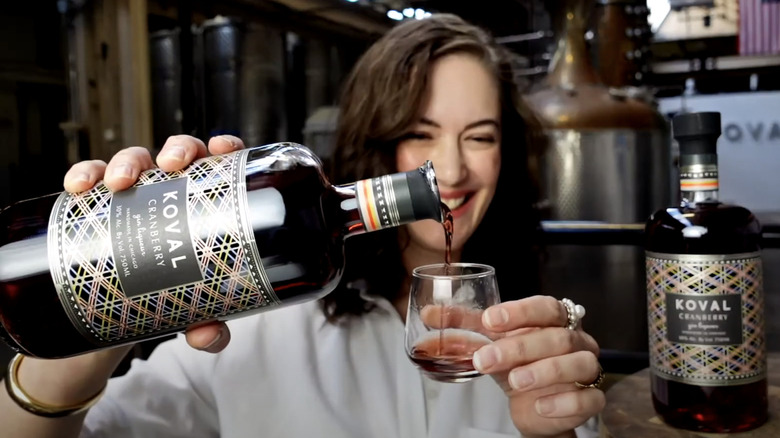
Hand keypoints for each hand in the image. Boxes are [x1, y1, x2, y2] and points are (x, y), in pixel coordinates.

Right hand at [63, 134, 245, 352]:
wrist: (129, 312)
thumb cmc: (179, 294)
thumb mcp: (198, 310)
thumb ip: (211, 325)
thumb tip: (208, 337)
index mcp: (210, 200)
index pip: (223, 163)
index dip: (226, 147)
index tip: (222, 149)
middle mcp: (176, 189)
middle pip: (182, 153)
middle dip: (178, 149)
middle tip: (172, 166)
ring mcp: (139, 193)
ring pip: (136, 159)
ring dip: (126, 161)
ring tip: (118, 182)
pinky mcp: (103, 205)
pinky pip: (92, 180)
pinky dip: (84, 175)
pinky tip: (79, 187)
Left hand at [472, 295, 605, 436]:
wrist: (533, 406)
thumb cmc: (518, 363)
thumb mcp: (491, 342)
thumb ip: (464, 326)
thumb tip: (430, 313)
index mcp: (555, 320)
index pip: (545, 306)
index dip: (520, 312)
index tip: (489, 320)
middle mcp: (577, 340)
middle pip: (557, 337)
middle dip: (519, 347)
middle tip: (485, 359)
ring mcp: (587, 370)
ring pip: (578, 364)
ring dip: (544, 371)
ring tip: (514, 381)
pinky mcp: (591, 400)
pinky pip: (587, 399)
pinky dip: (563, 402)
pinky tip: (540, 405)